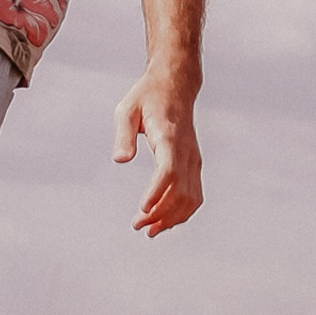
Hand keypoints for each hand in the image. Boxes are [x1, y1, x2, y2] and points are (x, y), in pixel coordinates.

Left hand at [114, 65, 202, 234]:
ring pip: (192, 197)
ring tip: (150, 229)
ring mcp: (194, 159)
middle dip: (161, 213)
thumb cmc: (147, 97)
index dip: (157, 192)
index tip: (142, 209)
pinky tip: (164, 220)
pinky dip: (182, 212)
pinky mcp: (194, 164)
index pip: (169, 169)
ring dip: (173, 218)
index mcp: (169, 136)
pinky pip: (195, 194)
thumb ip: (123, 134)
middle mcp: (187, 151)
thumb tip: (120, 160)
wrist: (175, 85)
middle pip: (181, 190)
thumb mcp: (126, 109)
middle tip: (137, 225)